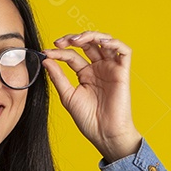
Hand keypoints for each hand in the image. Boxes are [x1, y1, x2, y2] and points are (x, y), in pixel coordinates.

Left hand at [42, 31, 142, 161]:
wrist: (104, 134)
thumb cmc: (88, 119)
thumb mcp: (68, 96)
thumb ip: (58, 77)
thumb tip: (46, 59)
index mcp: (85, 74)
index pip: (72, 55)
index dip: (59, 52)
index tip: (47, 53)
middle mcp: (98, 68)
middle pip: (88, 43)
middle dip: (74, 38)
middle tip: (60, 42)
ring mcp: (111, 69)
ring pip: (105, 41)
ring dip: (91, 35)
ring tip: (77, 40)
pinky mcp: (123, 72)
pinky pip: (124, 51)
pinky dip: (114, 43)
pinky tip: (101, 43)